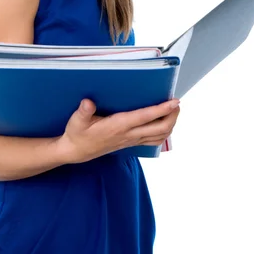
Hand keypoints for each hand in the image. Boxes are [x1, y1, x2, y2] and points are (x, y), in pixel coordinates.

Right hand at [56, 97, 180, 163]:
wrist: (76, 152)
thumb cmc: (77, 134)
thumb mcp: (76, 121)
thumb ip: (83, 112)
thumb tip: (88, 102)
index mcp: (118, 126)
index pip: (145, 117)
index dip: (161, 110)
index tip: (174, 101)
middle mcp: (128, 134)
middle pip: (159, 128)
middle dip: (172, 116)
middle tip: (177, 103)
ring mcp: (131, 140)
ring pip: (159, 136)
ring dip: (170, 124)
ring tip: (174, 111)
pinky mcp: (131, 143)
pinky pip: (153, 140)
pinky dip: (163, 132)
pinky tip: (164, 123)